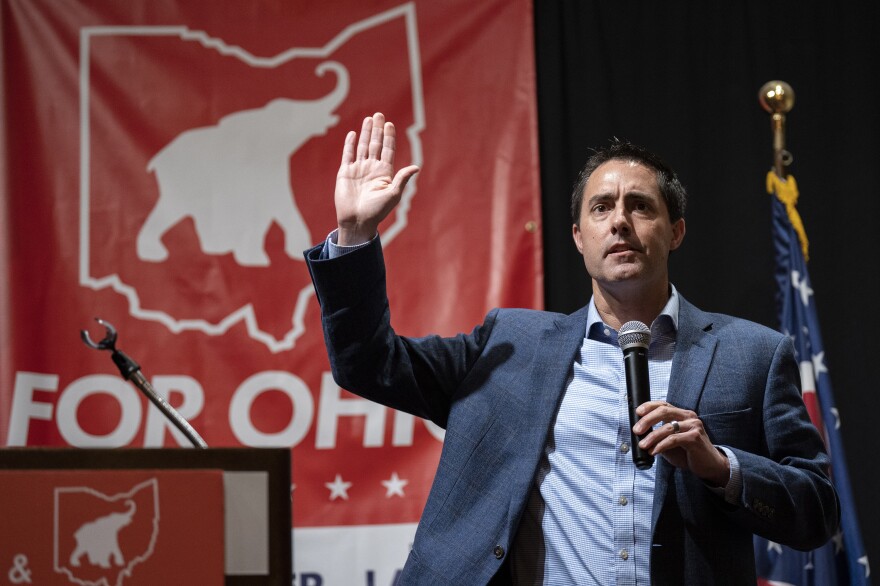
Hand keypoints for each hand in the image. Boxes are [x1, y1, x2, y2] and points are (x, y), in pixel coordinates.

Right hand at [335, 112, 419, 244]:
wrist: (357, 221)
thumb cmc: (377, 211)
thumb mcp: (393, 195)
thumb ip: (402, 179)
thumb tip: (416, 167)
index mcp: (384, 173)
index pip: (388, 150)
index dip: (389, 137)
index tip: (390, 124)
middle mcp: (372, 168)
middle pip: (375, 144)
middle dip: (377, 130)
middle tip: (379, 114)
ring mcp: (358, 169)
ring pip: (363, 146)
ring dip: (366, 133)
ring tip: (369, 119)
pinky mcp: (345, 172)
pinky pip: (348, 154)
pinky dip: (350, 144)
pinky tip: (354, 134)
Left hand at [633, 401, 729, 486]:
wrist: (709, 466)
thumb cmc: (688, 453)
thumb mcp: (671, 441)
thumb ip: (659, 435)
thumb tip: (641, 434)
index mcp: (682, 414)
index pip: (663, 405)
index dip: (649, 406)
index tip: (637, 412)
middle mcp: (689, 416)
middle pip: (664, 411)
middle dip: (647, 420)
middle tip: (636, 430)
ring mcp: (693, 426)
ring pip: (667, 427)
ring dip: (652, 437)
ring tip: (642, 445)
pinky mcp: (695, 437)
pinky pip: (673, 439)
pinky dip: (660, 446)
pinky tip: (653, 452)